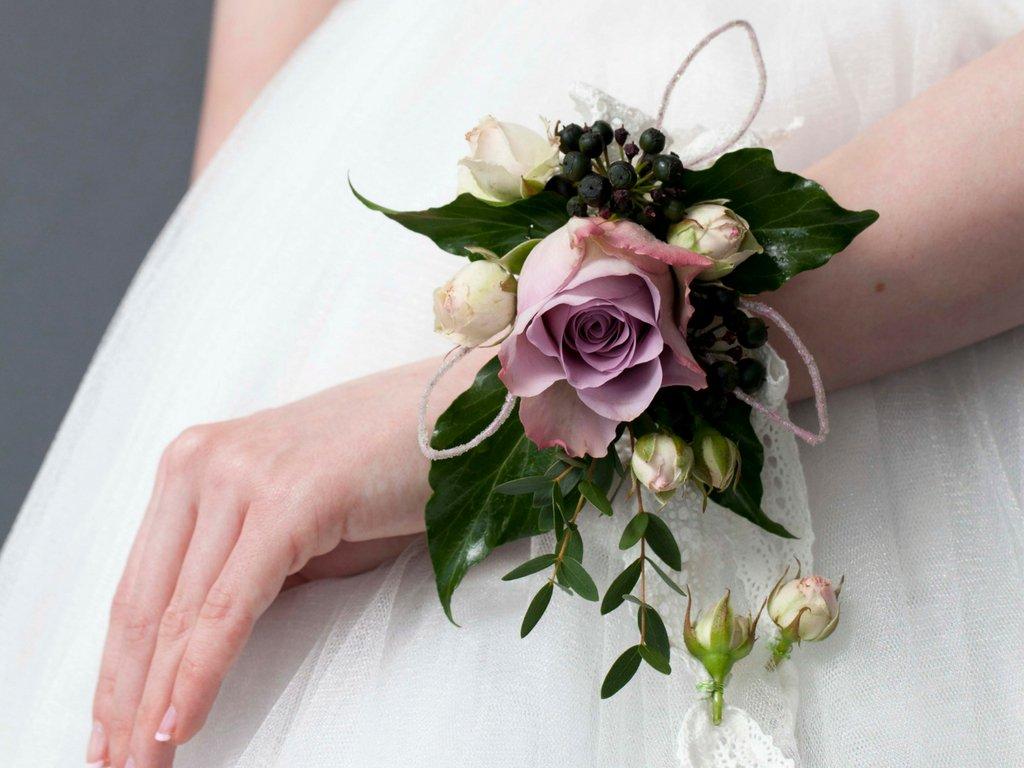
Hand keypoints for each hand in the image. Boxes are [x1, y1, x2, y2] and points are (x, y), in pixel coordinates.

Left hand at [85, 355, 478, 767]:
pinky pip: (228, 608)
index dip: (119, 667)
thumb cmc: (388, 471)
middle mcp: (204, 463)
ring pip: (179, 613)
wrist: (461, 416)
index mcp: (196, 464)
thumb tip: (205, 649)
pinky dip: (201, 672)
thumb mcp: (298, 523)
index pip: (140, 586)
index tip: (111, 729)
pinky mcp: (285, 501)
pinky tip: (181, 721)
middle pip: (146, 605)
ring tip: (143, 763)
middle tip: (115, 766)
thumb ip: (246, 572)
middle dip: (125, 697)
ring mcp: (241, 476)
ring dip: (155, 700)